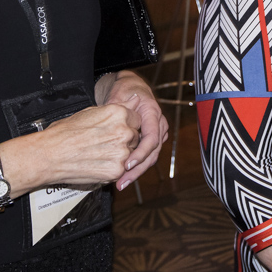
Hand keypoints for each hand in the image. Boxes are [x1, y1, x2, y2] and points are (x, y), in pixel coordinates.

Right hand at [29, 101, 141, 187]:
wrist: (49, 154)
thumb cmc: (65, 132)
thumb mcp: (91, 112)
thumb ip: (117, 109)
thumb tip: (134, 99)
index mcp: (118, 113)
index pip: (137, 119)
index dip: (126, 126)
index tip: (115, 131)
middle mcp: (124, 131)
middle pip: (135, 136)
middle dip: (124, 141)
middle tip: (104, 144)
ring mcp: (122, 152)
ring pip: (131, 154)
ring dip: (120, 155)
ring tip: (99, 154)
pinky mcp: (117, 170)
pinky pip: (123, 169)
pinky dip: (113, 168)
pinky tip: (98, 164)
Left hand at [98, 71, 167, 189]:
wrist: (131, 88)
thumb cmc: (124, 89)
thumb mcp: (118, 94)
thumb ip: (116, 106)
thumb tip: (113, 113)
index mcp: (153, 113)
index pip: (151, 138)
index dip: (140, 153)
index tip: (127, 165)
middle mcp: (159, 124)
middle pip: (153, 152)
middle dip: (138, 170)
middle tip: (121, 182)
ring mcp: (157, 133)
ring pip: (151, 157)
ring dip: (137, 172)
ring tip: (121, 183)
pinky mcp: (151, 140)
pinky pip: (146, 156)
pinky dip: (136, 166)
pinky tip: (123, 176)